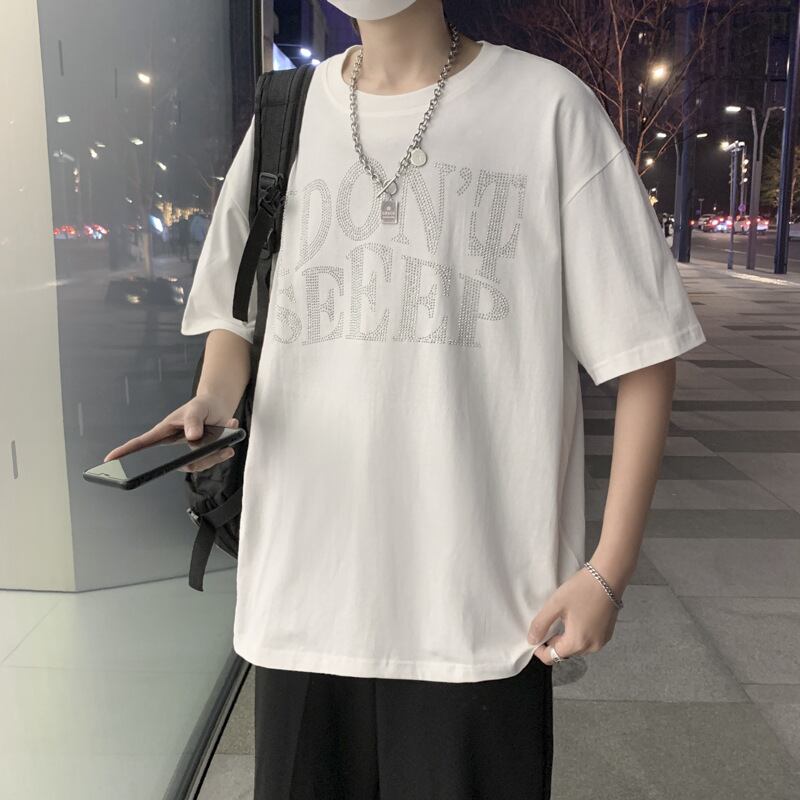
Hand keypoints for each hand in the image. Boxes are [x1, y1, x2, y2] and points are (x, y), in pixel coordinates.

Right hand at [102, 393, 240, 473]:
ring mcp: (188, 451)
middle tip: (207, 453)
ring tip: (227, 442)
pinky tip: (231, 443)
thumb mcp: (197, 409)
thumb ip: (193, 421)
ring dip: (214, 456)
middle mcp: (173, 444)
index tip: (109, 459)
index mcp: (165, 431)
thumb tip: (192, 436)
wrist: (219, 407)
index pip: (141, 443)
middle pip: (172, 463)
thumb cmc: (202, 406)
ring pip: (195, 464)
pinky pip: (209, 462)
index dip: (125, 452)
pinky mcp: (202, 455)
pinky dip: (223, 453)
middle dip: (192, 461)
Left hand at [527, 566, 621, 664]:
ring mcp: (602, 642)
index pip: (553, 657)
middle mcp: (591, 647)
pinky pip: (588, 641)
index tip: (534, 638)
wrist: (608, 578)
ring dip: (567, 640)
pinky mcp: (607, 634)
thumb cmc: (580, 590)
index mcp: (577, 642)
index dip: (540, 651)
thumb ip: (541, 624)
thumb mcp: (555, 605)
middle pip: (566, 653)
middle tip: (548, 624)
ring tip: (562, 621)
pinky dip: (579, 635)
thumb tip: (531, 640)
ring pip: (577, 647)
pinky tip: (576, 620)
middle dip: (554, 643)